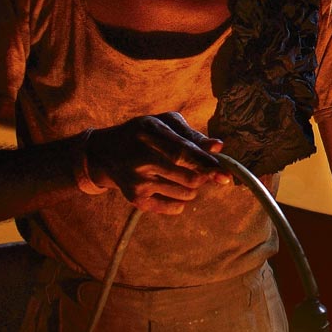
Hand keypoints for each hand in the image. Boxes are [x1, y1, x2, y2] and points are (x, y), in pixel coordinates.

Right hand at [82, 112, 229, 214]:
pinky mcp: (135, 199)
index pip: (184, 153)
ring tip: (180, 175)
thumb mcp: (163, 124)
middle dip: (205, 177)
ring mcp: (138, 181)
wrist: (105, 153)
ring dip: (193, 187)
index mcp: (150, 132)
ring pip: (186, 193)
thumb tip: (218, 147)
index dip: (207, 164)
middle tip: (205, 172)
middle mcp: (142, 158)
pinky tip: (171, 188)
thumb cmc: (142, 134)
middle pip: (188, 177)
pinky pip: (174, 207)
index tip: (227, 174)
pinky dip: (181, 201)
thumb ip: (191, 135)